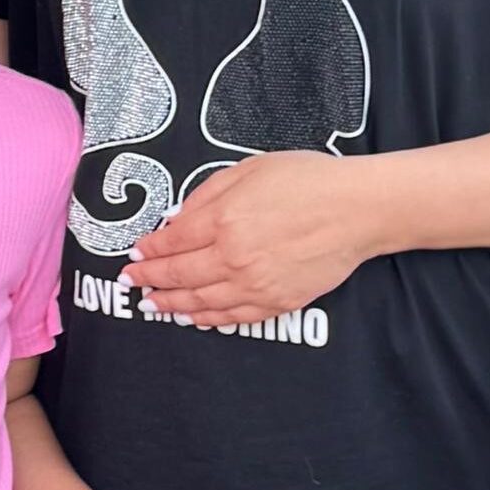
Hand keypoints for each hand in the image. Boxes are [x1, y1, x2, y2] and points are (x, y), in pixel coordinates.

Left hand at [127, 150, 372, 325]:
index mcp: (223, 219)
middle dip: (149, 279)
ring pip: (201, 302)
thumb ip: (207, 194)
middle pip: (178, 274)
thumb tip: (177, 219)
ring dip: (171, 304)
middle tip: (131, 282)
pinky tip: (193, 317)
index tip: (135, 254)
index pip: (171, 241)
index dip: (149, 250)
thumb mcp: (249, 169)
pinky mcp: (277, 302)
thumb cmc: (307, 180)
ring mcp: (255, 284)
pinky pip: (233, 317)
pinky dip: (208, 320)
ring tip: (152, 305)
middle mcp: (233, 257)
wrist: (359, 209)